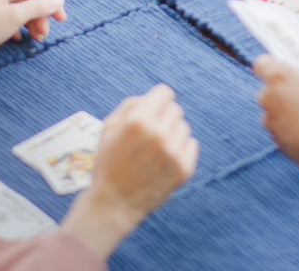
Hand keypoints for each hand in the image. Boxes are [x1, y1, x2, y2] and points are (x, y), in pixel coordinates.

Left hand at [0, 0, 66, 66]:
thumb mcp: (16, 16)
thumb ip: (40, 6)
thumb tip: (60, 0)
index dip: (50, 2)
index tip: (61, 18)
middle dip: (39, 17)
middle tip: (44, 34)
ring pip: (20, 10)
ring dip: (31, 23)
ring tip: (36, 38)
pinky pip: (10, 17)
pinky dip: (19, 27)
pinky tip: (20, 37)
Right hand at [61, 85, 197, 258]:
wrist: (112, 206)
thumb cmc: (109, 164)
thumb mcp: (108, 128)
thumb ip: (130, 105)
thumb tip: (152, 96)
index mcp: (138, 121)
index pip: (165, 92)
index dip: (156, 101)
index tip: (152, 111)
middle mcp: (158, 134)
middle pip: (175, 109)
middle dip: (163, 119)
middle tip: (149, 137)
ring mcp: (173, 152)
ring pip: (184, 126)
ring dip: (172, 135)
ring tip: (155, 151)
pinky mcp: (183, 169)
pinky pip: (191, 144)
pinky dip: (181, 150)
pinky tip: (164, 161)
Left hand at [254, 55, 298, 169]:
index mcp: (278, 76)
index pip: (262, 62)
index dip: (273, 62)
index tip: (286, 64)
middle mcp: (268, 97)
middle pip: (270, 86)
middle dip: (287, 87)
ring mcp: (269, 120)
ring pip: (276, 107)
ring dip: (289, 107)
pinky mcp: (275, 139)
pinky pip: (281, 125)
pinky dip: (291, 124)